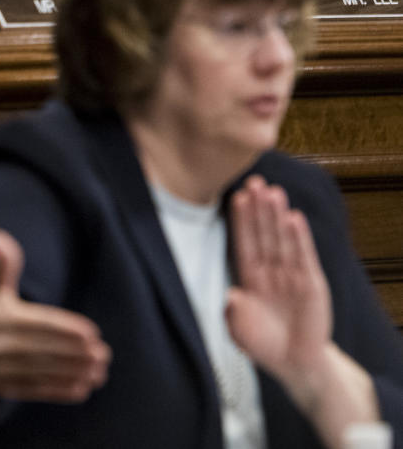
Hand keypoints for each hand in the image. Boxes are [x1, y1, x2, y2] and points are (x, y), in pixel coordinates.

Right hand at [0, 228, 110, 405]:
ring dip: (72, 373)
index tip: (91, 333)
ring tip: (99, 373)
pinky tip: (81, 389)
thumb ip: (1, 262)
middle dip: (74, 353)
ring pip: (40, 371)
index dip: (64, 327)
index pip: (36, 323)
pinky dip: (57, 391)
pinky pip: (32, 389)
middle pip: (41, 349)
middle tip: (103, 355)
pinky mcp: (0, 387)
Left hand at [226, 176, 329, 375]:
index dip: (240, 220)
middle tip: (254, 180)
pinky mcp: (311, 284)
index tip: (237, 196)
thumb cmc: (262, 342)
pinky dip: (300, 238)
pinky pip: (304, 257)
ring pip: (282, 240)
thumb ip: (234, 312)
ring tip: (274, 191)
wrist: (293, 363)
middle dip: (259, 208)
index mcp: (249, 277)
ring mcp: (291, 275)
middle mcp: (269, 271)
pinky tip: (294, 218)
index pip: (243, 242)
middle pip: (263, 234)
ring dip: (278, 216)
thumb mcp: (239, 328)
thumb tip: (231, 294)